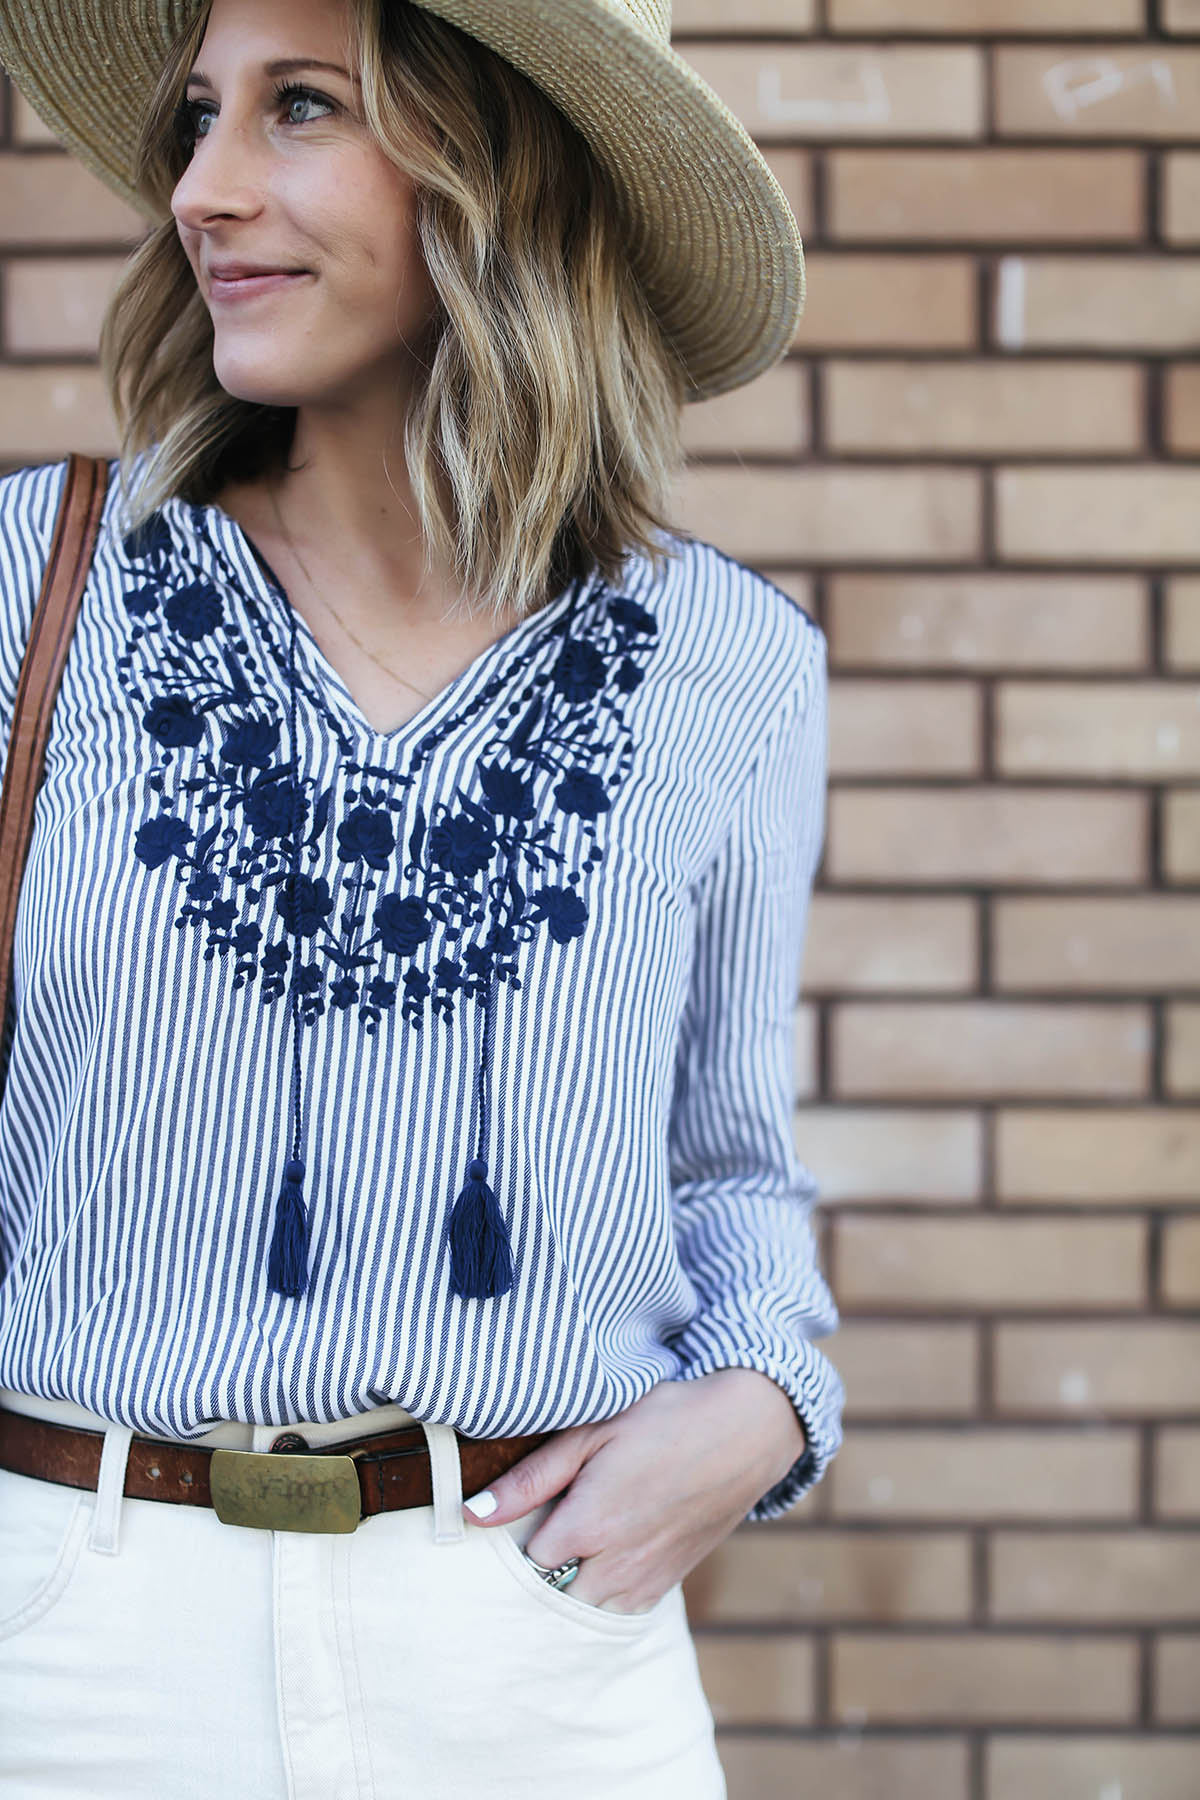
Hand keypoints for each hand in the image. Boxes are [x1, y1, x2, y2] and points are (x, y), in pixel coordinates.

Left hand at [463, 1369, 806, 1611]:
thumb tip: (472, 1513)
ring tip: (576, 1537)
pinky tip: (606, 1552)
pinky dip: (605, 1591)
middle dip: (542, 1570)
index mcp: (588, 1526)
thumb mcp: (590, 1432)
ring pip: (585, 1609)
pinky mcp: (669, 1582)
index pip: (525, 1563)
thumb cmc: (662, 1418)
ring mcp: (645, 1580)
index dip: (517, 1537)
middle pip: (551, 1596)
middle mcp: (614, 1566)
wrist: (742, 1431)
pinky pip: (620, 1609)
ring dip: (572, 1583)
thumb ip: (530, 1478)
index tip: (523, 1511)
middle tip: (547, 1523)